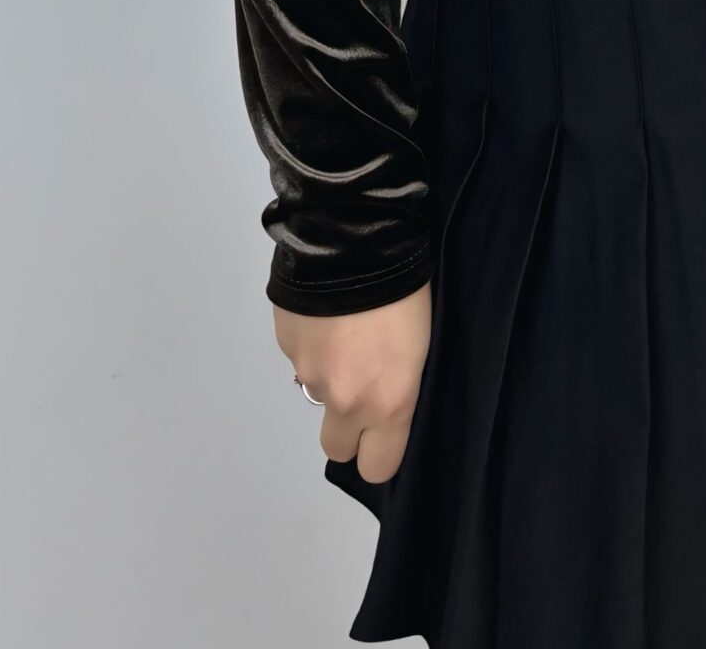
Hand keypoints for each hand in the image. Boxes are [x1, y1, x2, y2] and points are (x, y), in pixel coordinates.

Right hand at [273, 280, 430, 483]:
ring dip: (330, 371)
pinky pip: (300, 356)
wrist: (356, 238)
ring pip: (318, 392)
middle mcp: (345, 400)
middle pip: (337, 447)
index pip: (377, 467)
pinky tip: (326, 308)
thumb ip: (395, 387)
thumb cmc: (407, 289)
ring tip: (346, 325)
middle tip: (360, 382)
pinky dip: (312, 341)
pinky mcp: (286, 345)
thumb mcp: (419, 346)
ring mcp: (309, 374)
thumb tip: (374, 398)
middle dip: (347, 425)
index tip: (383, 435)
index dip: (379, 453)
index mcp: (388, 403)